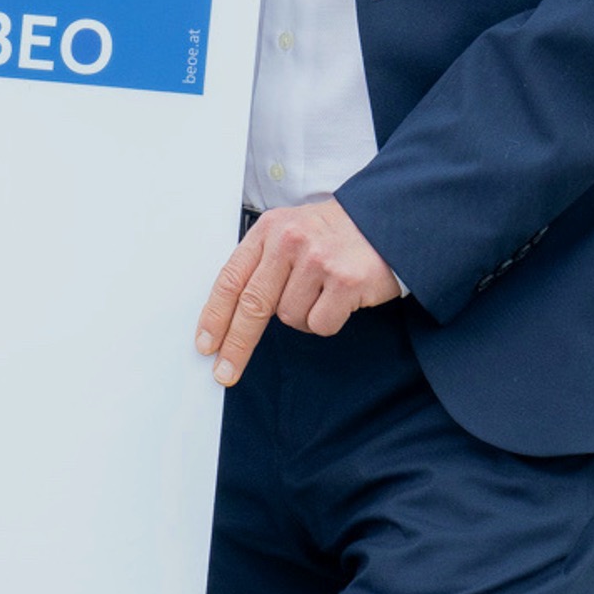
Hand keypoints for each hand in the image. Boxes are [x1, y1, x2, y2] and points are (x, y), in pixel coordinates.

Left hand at [197, 199, 404, 384]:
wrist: (389, 221)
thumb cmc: (335, 233)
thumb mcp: (291, 231)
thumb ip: (263, 262)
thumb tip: (232, 311)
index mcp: (268, 230)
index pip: (231, 279)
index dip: (215, 316)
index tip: (205, 344)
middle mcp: (289, 241)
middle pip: (252, 306)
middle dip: (236, 345)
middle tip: (225, 371)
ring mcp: (317, 261)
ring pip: (289, 318)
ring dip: (303, 316)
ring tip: (321, 292)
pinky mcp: (345, 281)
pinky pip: (320, 324)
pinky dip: (328, 320)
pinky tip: (340, 299)